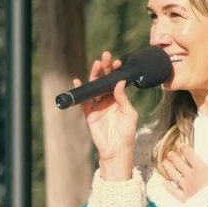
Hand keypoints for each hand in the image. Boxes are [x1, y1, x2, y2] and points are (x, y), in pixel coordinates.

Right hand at [74, 50, 137, 180]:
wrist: (116, 150)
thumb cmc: (126, 133)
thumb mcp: (129, 114)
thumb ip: (123, 98)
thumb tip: (119, 82)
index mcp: (119, 99)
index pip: (116, 81)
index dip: (115, 71)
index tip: (116, 62)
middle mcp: (108, 100)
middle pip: (104, 81)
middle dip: (104, 69)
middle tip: (105, 57)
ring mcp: (98, 106)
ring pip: (94, 87)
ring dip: (94, 76)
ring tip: (96, 65)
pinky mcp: (89, 113)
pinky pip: (83, 101)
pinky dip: (80, 91)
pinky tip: (78, 81)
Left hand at [162, 139, 207, 200]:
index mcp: (200, 167)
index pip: (190, 155)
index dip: (184, 149)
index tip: (181, 145)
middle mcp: (191, 176)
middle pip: (180, 164)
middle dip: (174, 157)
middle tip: (170, 153)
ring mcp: (186, 187)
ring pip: (175, 175)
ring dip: (169, 168)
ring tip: (165, 163)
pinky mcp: (185, 198)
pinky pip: (174, 191)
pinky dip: (169, 186)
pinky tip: (164, 183)